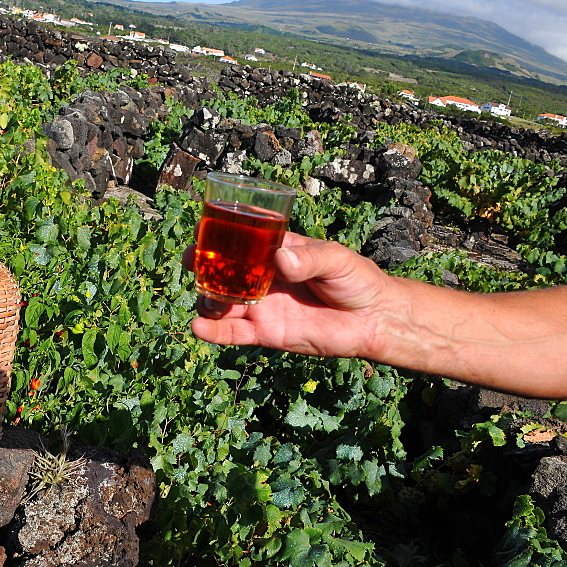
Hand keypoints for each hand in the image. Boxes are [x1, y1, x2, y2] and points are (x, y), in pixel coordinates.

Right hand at [184, 232, 392, 358]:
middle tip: (192, 264)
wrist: (373, 319)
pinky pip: (233, 332)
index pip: (240, 241)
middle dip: (202, 266)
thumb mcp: (336, 259)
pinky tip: (199, 327)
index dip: (216, 237)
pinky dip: (213, 331)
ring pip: (222, 302)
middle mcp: (262, 277)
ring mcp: (261, 306)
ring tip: (208, 301)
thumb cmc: (357, 280)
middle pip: (222, 271)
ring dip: (207, 300)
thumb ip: (309, 258)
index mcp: (276, 251)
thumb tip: (281, 260)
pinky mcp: (265, 332)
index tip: (199, 234)